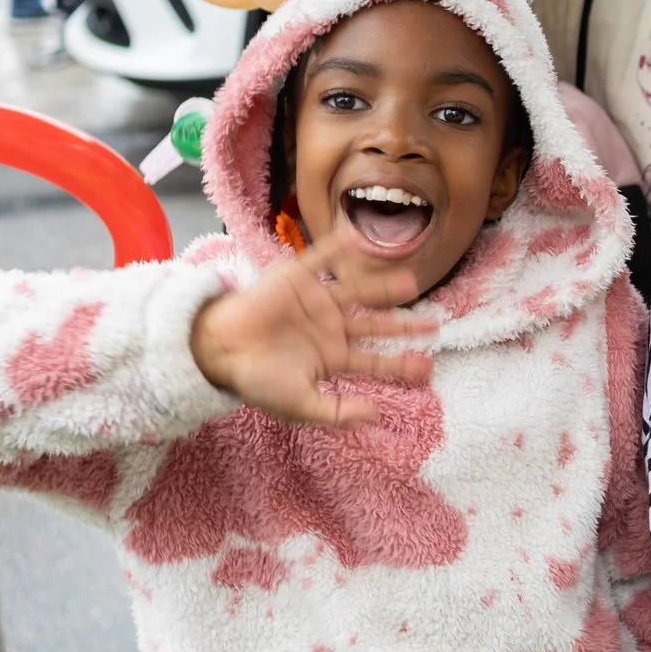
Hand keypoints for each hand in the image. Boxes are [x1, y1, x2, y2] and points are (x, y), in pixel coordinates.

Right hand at [188, 229, 433, 426]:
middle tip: (434, 324)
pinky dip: (338, 247)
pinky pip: (321, 259)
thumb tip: (376, 415)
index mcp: (332, 357)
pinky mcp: (295, 279)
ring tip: (411, 283)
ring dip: (383, 287)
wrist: (216, 351)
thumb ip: (337, 410)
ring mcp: (315, 302)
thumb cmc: (255, 380)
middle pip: (375, 325)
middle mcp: (329, 328)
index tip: (427, 368)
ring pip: (357, 292)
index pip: (374, 361)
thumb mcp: (300, 404)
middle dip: (403, 326)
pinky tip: (360, 237)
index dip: (400, 365)